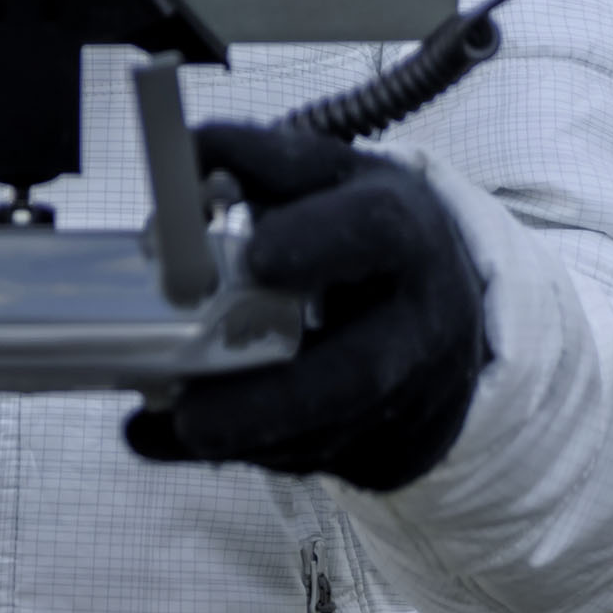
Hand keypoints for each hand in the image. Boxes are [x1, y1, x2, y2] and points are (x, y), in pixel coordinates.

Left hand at [124, 122, 488, 492]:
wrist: (443, 301)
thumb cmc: (361, 230)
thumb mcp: (327, 178)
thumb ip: (256, 161)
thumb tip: (183, 153)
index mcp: (404, 232)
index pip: (372, 232)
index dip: (315, 241)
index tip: (253, 255)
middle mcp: (420, 321)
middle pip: (355, 375)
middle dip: (269, 400)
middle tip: (190, 409)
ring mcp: (410, 395)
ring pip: (327, 435)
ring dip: (244, 437)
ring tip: (171, 425)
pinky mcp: (389, 446)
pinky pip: (311, 460)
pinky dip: (239, 452)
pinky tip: (169, 440)